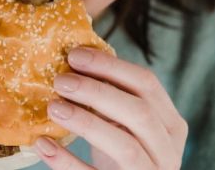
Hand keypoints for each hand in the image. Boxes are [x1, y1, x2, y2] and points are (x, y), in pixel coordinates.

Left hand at [34, 48, 187, 169]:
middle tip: (60, 80)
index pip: (148, 84)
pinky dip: (67, 161)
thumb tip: (71, 59)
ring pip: (126, 146)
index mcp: (170, 124)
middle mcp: (167, 150)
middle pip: (140, 113)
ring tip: (53, 107)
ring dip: (86, 123)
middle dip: (98, 92)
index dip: (111, 66)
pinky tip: (43, 144)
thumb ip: (110, 97)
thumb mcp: (123, 124)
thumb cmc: (121, 153)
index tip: (74, 55)